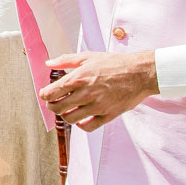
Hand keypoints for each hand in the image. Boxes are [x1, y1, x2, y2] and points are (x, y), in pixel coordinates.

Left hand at [41, 50, 160, 130]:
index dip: (45, 95)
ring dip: (65, 115)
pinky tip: (82, 118)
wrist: (140, 73)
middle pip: (57, 108)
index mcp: (79, 77)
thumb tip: (48, 63)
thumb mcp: (88, 57)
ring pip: (70, 119)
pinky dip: (81, 125)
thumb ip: (65, 60)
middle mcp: (86, 93)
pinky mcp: (108, 115)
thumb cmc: (114, 63)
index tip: (46, 94)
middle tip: (54, 103)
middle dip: (52, 106)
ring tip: (68, 109)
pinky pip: (88, 127)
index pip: (51, 92)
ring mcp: (97, 106)